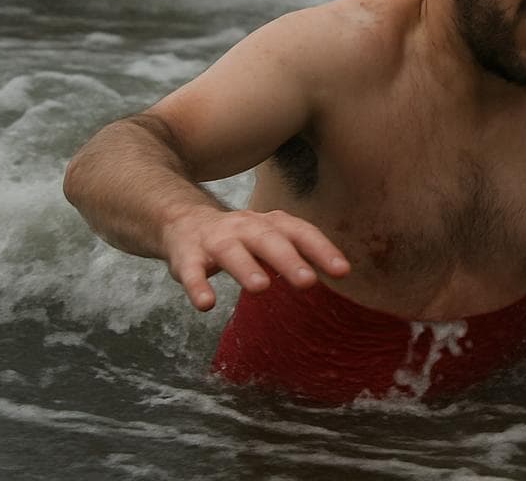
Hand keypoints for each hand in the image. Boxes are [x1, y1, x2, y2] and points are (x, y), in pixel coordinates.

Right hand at [160, 206, 350, 311]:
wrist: (182, 220)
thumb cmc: (240, 236)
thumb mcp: (271, 237)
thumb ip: (300, 251)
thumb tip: (342, 270)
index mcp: (270, 223)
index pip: (300, 232)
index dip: (322, 250)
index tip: (343, 271)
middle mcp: (245, 227)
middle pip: (269, 239)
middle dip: (288, 259)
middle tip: (308, 282)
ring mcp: (215, 240)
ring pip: (231, 252)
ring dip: (246, 268)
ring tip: (261, 287)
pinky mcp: (187, 256)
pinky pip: (191, 271)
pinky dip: (197, 287)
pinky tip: (205, 304)